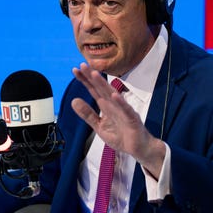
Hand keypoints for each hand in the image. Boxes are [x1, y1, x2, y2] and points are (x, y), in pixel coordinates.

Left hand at [71, 63, 165, 177]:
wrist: (139, 148)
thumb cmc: (121, 136)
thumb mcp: (99, 126)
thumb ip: (87, 114)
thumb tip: (73, 101)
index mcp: (106, 106)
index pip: (94, 90)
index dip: (85, 80)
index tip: (75, 70)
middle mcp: (114, 104)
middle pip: (101, 88)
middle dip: (92, 77)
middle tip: (83, 65)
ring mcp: (124, 110)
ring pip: (112, 95)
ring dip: (104, 85)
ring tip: (95, 74)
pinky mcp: (132, 119)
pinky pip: (126, 110)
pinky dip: (121, 103)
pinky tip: (115, 95)